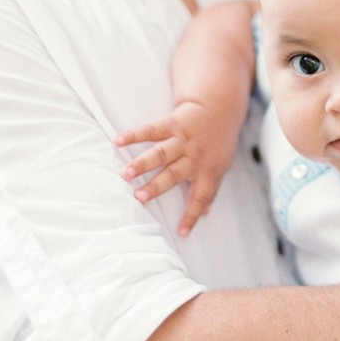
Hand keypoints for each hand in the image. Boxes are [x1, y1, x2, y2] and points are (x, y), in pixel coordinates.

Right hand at [116, 98, 233, 235]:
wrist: (219, 108)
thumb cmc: (218, 142)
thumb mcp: (221, 166)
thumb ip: (210, 188)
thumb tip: (205, 213)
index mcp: (208, 170)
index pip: (201, 197)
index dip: (192, 215)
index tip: (181, 232)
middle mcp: (194, 156)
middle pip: (174, 174)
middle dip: (156, 186)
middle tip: (138, 197)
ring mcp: (182, 140)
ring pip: (161, 153)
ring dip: (142, 163)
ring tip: (126, 173)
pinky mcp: (172, 124)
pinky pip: (151, 130)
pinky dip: (134, 135)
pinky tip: (118, 140)